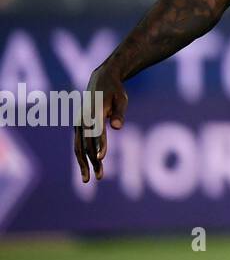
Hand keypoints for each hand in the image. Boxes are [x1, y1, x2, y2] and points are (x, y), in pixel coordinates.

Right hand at [74, 64, 128, 182]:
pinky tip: (88, 168)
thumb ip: (119, 112)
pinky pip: (78, 144)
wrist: (100, 79)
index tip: (101, 158)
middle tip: (100, 177)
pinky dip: (82, 157)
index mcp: (94, 112)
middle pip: (85, 144)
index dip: (99, 145)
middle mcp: (83, 119)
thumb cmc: (114, 90)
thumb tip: (117, 127)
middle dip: (92, 161)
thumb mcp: (121, 98)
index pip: (97, 131)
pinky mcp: (78, 127)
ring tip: (89, 179)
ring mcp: (78, 124)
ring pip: (78, 147)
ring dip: (84, 163)